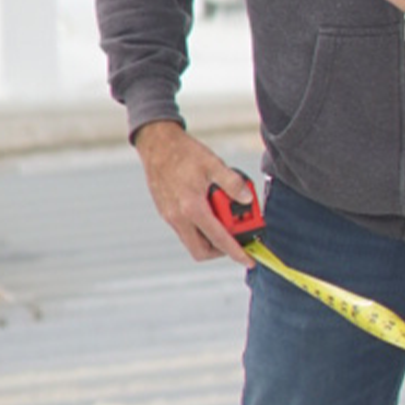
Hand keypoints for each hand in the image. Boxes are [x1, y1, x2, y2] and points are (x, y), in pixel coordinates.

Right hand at [134, 121, 254, 266]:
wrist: (156, 144)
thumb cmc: (183, 152)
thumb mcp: (213, 164)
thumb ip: (232, 183)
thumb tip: (246, 198)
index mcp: (192, 208)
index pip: (218, 239)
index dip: (235, 252)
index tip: (248, 260)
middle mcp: (178, 217)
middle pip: (201, 251)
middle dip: (220, 251)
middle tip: (235, 239)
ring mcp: (170, 216)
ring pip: (192, 241)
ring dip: (209, 238)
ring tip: (223, 220)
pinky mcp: (166, 212)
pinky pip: (184, 230)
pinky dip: (199, 228)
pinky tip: (208, 209)